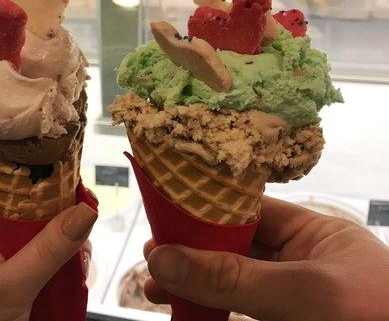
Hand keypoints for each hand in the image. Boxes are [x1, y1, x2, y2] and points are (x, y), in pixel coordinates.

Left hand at [0, 184, 96, 320]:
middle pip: (33, 204)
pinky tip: (77, 272)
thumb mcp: (9, 284)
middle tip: (82, 228)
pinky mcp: (22, 273)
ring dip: (69, 242)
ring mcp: (9, 253)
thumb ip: (47, 249)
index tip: (67, 174)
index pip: (1, 177)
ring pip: (47, 231)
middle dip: (63, 214)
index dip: (32, 171)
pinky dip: (67, 261)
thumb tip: (86, 211)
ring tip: (81, 260)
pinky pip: (50, 255)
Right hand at [143, 196, 388, 320]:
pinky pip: (237, 309)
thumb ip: (232, 277)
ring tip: (154, 290)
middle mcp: (299, 260)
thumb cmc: (372, 317)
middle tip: (152, 259)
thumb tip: (163, 259)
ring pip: (230, 281)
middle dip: (190, 251)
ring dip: (192, 284)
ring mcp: (289, 296)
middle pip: (231, 245)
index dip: (204, 209)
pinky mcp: (281, 320)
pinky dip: (209, 311)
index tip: (164, 216)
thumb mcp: (302, 293)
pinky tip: (185, 312)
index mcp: (313, 233)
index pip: (248, 209)